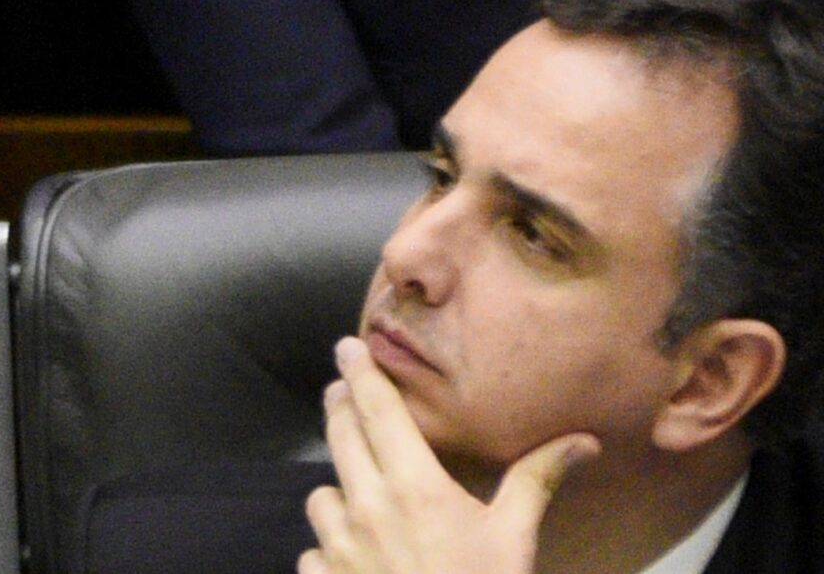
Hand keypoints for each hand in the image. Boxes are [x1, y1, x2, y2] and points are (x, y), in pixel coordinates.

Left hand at [301, 337, 596, 573]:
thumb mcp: (515, 537)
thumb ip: (536, 479)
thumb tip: (582, 440)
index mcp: (413, 487)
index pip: (377, 412)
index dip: (360, 374)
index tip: (347, 345)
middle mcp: (365, 506)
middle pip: (340, 437)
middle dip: (339, 408)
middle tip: (341, 389)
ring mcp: (338, 545)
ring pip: (321, 496)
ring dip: (337, 490)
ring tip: (360, 495)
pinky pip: (314, 549)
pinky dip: (329, 549)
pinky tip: (353, 558)